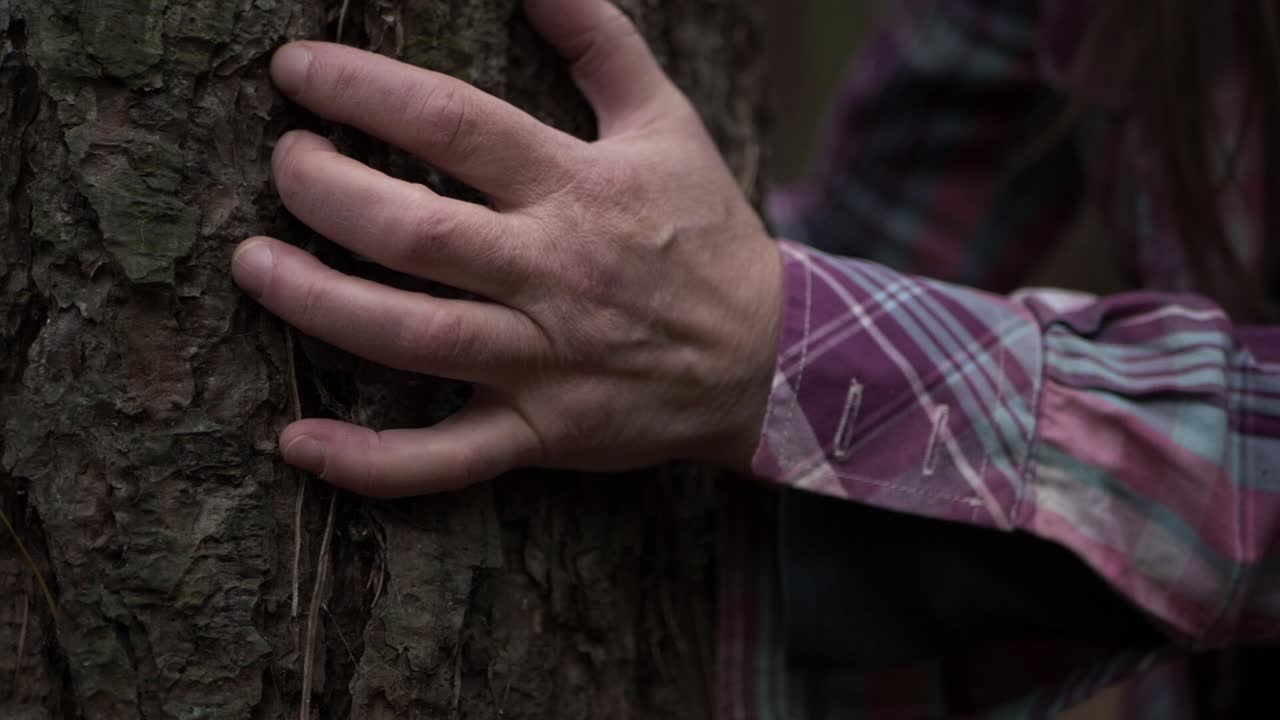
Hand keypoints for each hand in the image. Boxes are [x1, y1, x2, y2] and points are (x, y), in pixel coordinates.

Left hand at [231, 0, 782, 496]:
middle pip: (415, 231)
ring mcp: (544, 361)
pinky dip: (371, 461)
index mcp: (579, 189)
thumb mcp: (667, 123)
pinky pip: (447, 459)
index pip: (452, 124)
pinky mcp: (541, 432)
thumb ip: (601, 42)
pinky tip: (297, 443)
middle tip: (284, 162)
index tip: (296, 72)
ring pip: (414, 338)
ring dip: (318, 302)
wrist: (765, 355)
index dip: (360, 88)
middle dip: (324, 190)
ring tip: (254, 265)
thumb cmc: (703, 232)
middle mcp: (554, 274)